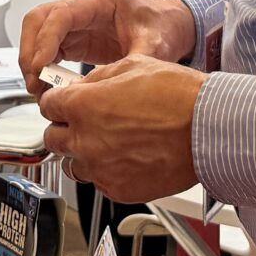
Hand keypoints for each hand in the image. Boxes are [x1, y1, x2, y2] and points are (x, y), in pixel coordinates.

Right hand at [19, 0, 196, 93]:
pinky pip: (48, 49)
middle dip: (30, 50)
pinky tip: (47, 86)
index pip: (60, 14)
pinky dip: (42, 67)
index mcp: (101, 0)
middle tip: (34, 81)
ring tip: (38, 89)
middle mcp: (82, 6)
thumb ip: (135, 62)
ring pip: (38, 33)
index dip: (46, 40)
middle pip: (39, 19)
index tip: (40, 66)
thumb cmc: (161, 25)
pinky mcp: (75, 39)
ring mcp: (76, 22)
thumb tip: (114, 86)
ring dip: (32, 60)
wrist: (168, 26)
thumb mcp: (155, 45)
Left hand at [38, 55, 202, 202]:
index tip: (64, 102)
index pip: (47, 105)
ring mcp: (101, 168)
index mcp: (84, 106)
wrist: (208, 130)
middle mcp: (86, 140)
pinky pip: (99, 182)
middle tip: (85, 121)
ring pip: (73, 164)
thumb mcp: (133, 66)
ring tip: (108, 142)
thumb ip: (98, 78)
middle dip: (65, 127)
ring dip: (83, 153)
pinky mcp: (118, 189)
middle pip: (53, 138)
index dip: (57, 100)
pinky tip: (126, 157)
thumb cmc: (179, 97)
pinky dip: (106, 171)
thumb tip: (84, 86)